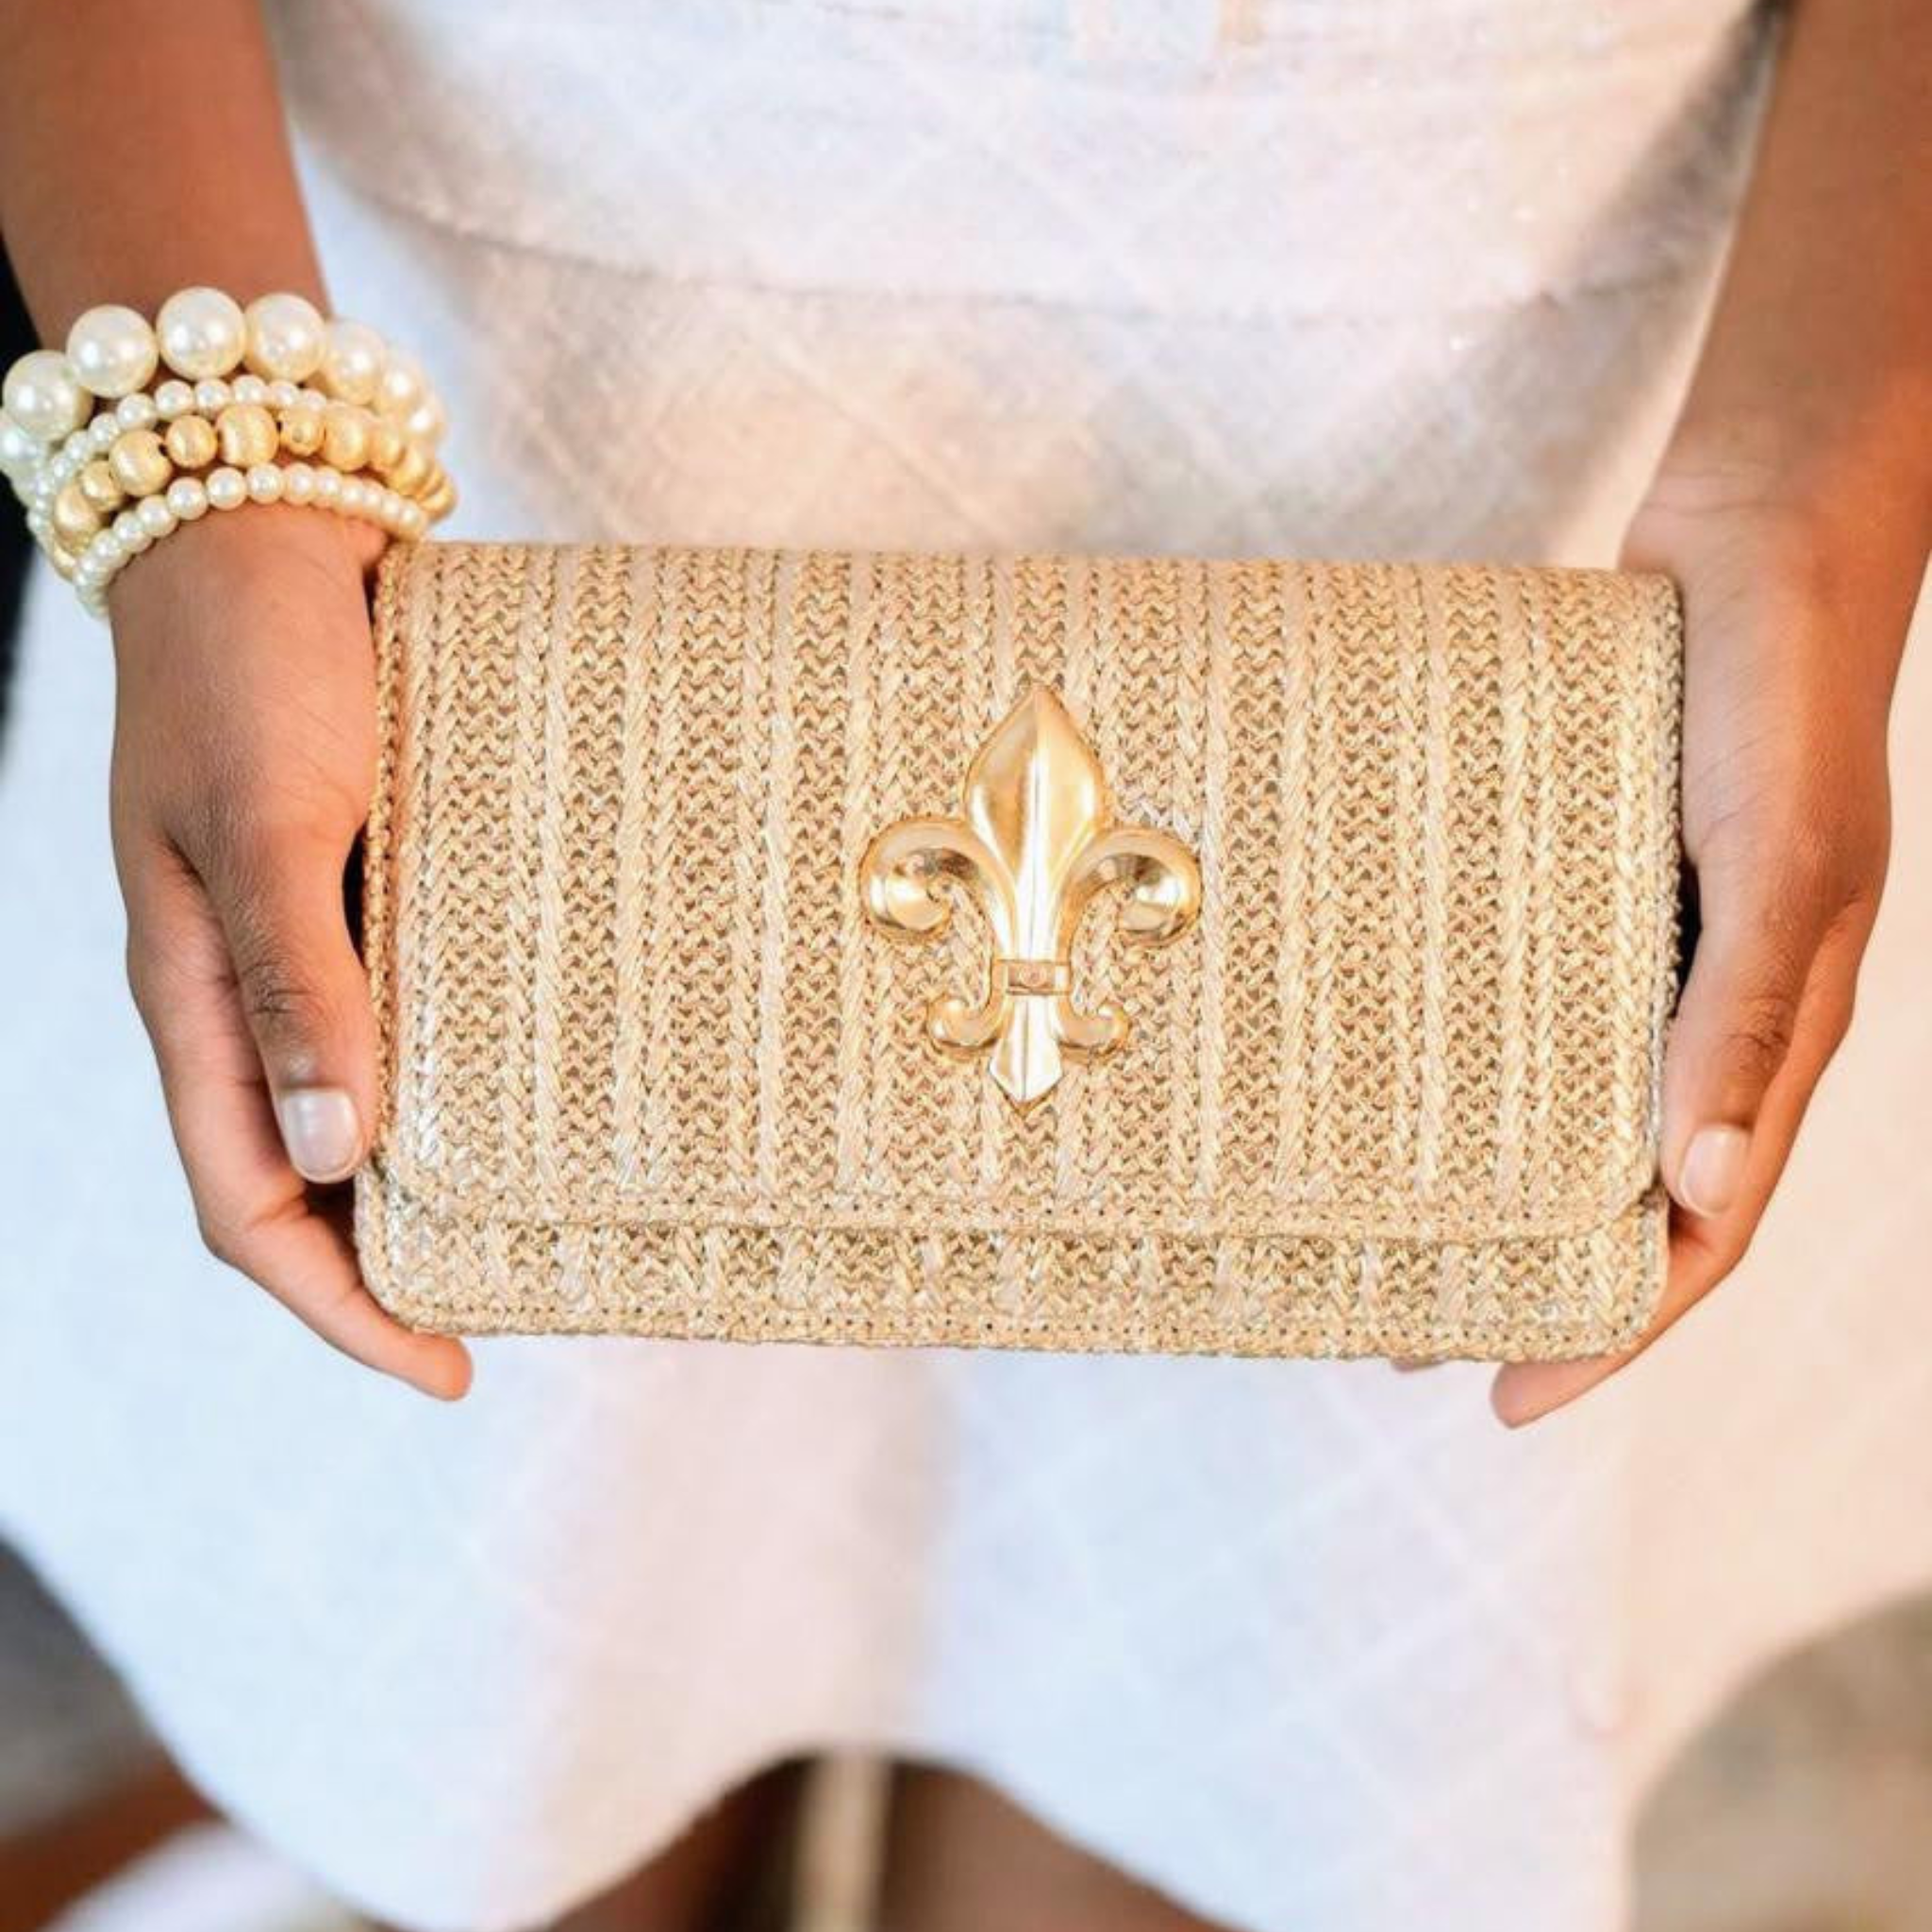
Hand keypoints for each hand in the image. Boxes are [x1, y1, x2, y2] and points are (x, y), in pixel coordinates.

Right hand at [107, 506, 471, 1399]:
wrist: (265, 523)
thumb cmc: (256, 662)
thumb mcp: (270, 820)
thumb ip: (296, 980)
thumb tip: (340, 1155)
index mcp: (194, 999)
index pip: (252, 1207)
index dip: (340, 1306)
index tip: (450, 1366)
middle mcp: (247, 991)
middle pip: (308, 1178)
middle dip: (391, 1262)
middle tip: (521, 1304)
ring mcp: (306, 943)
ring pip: (360, 1102)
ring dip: (431, 1174)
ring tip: (541, 1220)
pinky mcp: (365, 887)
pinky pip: (408, 1009)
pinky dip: (462, 1065)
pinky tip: (542, 1077)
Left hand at [1493, 443, 1912, 1423]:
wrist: (1755, 527)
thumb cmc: (1781, 688)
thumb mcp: (1780, 857)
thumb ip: (1747, 1017)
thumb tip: (1701, 1197)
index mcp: (1777, 1034)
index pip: (1700, 1232)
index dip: (1612, 1328)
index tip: (1502, 1399)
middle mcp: (1712, 1014)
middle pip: (1626, 1191)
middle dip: (1534, 1280)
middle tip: (1405, 1336)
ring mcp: (1653, 953)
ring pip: (1573, 1108)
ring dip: (1497, 1184)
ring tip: (1385, 1240)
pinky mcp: (1591, 887)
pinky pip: (1536, 1009)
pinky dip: (1480, 1069)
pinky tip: (1396, 1087)